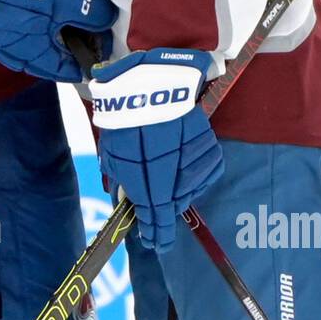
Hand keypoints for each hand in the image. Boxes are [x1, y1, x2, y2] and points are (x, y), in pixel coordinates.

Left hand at [89, 48, 223, 251]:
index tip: (155, 242)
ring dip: (180, 197)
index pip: (151, 208)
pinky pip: (207, 169)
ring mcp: (189, 150)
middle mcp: (168, 161)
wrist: (149, 77)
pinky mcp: (205, 138)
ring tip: (171, 198)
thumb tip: (128, 202)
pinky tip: (187, 179)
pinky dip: (198, 178)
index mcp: (140, 164)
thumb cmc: (124, 113)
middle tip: (158, 227)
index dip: (155, 229)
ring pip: (190, 187)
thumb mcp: (113, 149)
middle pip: (171, 201)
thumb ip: (121, 178)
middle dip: (164, 216)